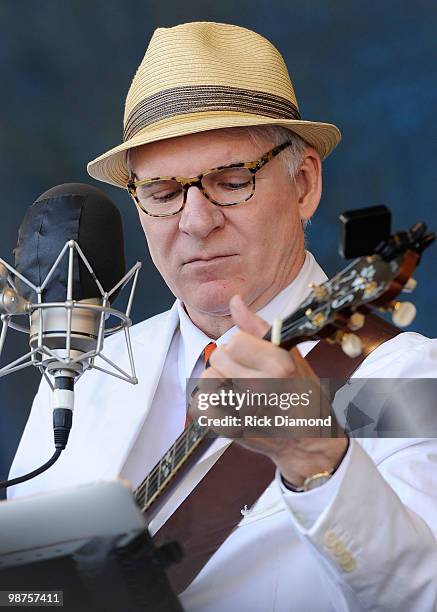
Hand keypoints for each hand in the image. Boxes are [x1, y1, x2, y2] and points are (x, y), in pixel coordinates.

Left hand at [195, 295, 348, 487]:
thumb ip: (258, 327)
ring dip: (218, 381)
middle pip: (218, 358)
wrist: (309, 440)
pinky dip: (209, 403)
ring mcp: (245, 412)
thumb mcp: (290, 355)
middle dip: (228, 362)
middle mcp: (262, 388)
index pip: (234, 341)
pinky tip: (227, 404)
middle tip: (244, 373)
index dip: (240, 346)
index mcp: (279, 366)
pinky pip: (201, 405)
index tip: (250, 355)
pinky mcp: (231, 430)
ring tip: (236, 388)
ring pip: (207, 379)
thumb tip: (235, 301)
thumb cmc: (302, 394)